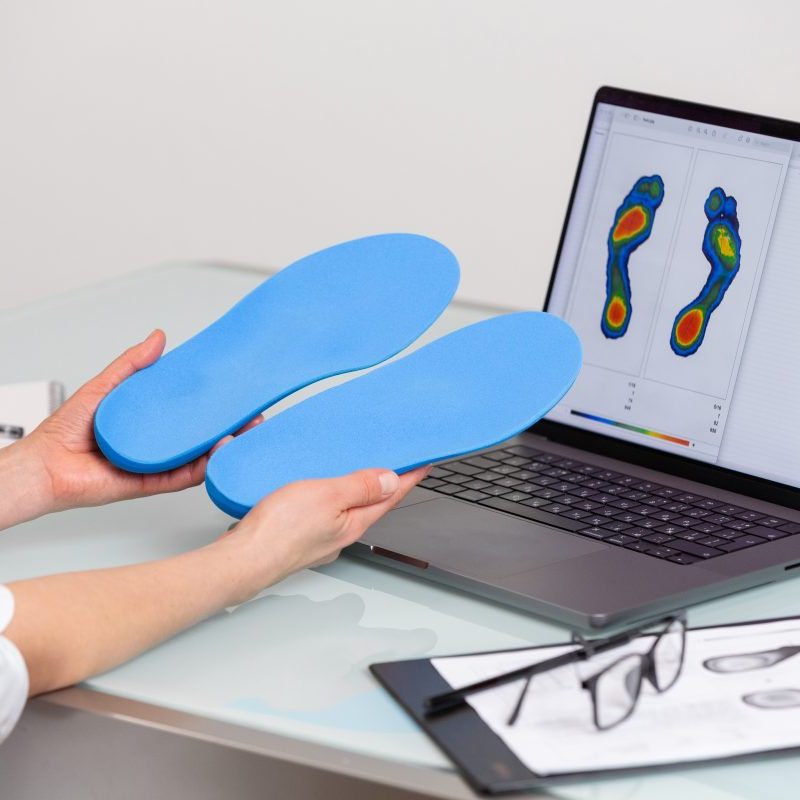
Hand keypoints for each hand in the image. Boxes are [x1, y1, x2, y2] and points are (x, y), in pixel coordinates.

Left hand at [1, 330, 260, 524]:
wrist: (47, 465)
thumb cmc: (67, 430)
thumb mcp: (105, 386)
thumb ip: (131, 365)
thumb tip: (157, 338)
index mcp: (149, 421)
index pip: (189, 411)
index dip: (214, 404)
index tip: (235, 393)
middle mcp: (158, 443)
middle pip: (203, 435)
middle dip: (231, 427)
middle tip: (251, 416)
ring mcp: (159, 464)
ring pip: (201, 457)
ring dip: (224, 447)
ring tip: (242, 432)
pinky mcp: (154, 483)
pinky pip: (185, 478)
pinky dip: (205, 468)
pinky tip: (218, 455)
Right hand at [223, 465, 429, 600]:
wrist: (243, 560)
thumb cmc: (280, 532)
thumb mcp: (327, 497)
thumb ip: (359, 487)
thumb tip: (391, 480)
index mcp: (353, 524)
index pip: (390, 498)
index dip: (408, 478)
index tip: (423, 463)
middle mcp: (340, 535)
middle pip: (371, 505)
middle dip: (383, 484)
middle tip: (394, 463)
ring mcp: (319, 539)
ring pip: (344, 510)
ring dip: (354, 491)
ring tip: (355, 472)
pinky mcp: (297, 538)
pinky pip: (322, 514)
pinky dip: (327, 499)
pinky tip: (315, 492)